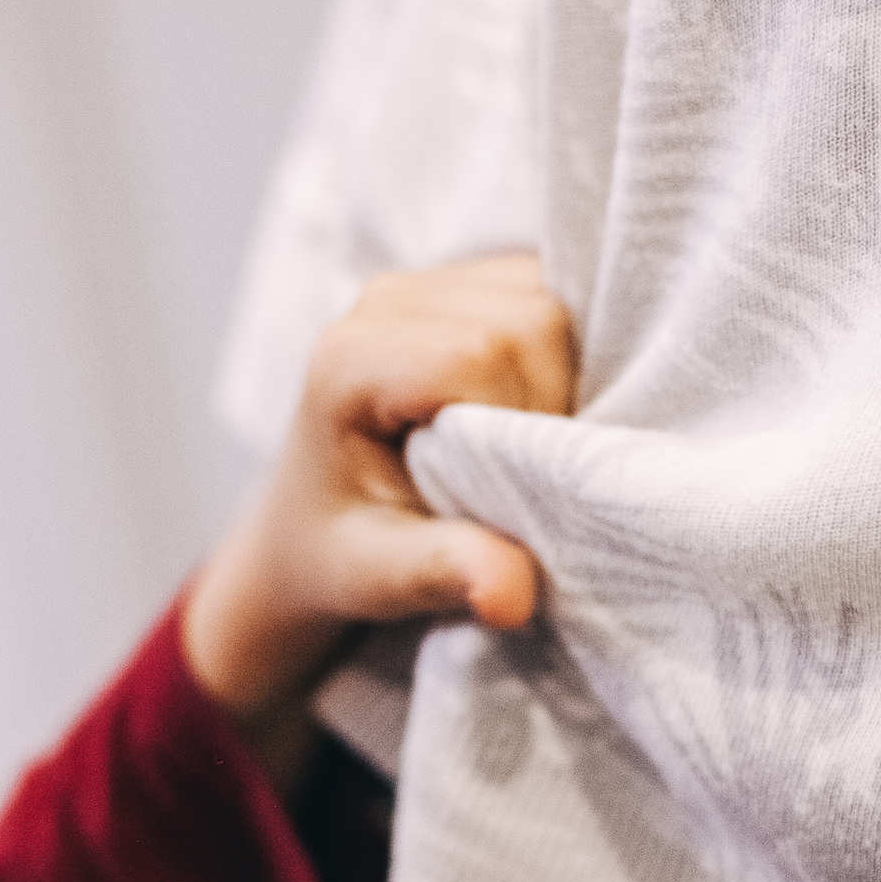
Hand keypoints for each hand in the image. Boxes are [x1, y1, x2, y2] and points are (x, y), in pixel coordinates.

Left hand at [183, 254, 574, 772]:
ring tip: (523, 445)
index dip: (524, 421)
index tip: (510, 490)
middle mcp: (385, 301)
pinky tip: (535, 408)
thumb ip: (443, 573)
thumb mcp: (379, 577)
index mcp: (350, 360)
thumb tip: (513, 598)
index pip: (481, 354)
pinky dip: (566, 355)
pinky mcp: (467, 283)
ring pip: (551, 300)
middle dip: (553, 402)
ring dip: (566, 377)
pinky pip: (552, 294)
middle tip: (524, 475)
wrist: (314, 523)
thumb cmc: (338, 552)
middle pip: (529, 320)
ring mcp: (429, 284)